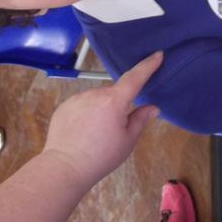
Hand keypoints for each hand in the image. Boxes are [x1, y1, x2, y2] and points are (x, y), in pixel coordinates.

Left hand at [43, 52, 162, 187]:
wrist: (65, 167)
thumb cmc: (101, 156)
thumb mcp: (127, 141)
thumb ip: (140, 119)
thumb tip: (152, 107)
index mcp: (114, 101)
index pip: (135, 77)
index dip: (148, 66)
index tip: (157, 55)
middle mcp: (95, 93)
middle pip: (113, 93)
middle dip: (118, 105)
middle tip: (115, 129)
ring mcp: (77, 98)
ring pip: (96, 99)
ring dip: (100, 109)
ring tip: (95, 134)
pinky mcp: (64, 106)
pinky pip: (81, 105)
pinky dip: (86, 114)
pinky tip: (82, 133)